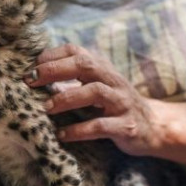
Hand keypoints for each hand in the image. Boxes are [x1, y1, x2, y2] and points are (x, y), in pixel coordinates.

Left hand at [25, 43, 160, 155]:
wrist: (154, 127)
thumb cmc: (115, 105)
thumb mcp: (96, 87)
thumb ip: (72, 80)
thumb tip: (36, 76)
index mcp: (103, 68)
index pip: (77, 51)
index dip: (53, 55)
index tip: (31, 66)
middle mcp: (113, 80)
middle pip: (85, 65)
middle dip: (55, 70)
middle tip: (31, 81)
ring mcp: (121, 102)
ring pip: (94, 92)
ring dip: (66, 98)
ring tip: (45, 108)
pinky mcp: (126, 126)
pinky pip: (100, 126)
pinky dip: (78, 130)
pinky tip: (61, 135)